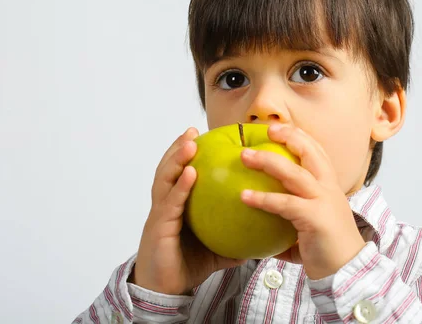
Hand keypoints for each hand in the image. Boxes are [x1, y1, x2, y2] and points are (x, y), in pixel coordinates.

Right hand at [130, 127, 246, 294]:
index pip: (180, 174)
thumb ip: (235, 235)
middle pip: (168, 169)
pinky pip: (169, 203)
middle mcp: (165, 206)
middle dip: (178, 148)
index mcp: (176, 206)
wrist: (166, 290)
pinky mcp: (159, 227)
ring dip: (176, 159)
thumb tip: (262, 232)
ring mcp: (160, 215)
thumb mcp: (217, 247)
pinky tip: (190, 174)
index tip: (200, 137)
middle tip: (193, 130)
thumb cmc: (187, 265)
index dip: (187, 155)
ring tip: (189, 143)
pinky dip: (179, 186)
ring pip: (164, 180)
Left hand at [239, 124, 365, 279]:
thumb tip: (262, 221)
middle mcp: (329, 189)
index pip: (317, 152)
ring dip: (268, 161)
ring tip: (245, 156)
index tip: (278, 127)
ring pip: (294, 173)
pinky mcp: (315, 218)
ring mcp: (323, 202)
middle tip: (266, 130)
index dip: (299, 136)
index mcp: (329, 187)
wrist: (347, 272)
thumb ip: (290, 218)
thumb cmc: (326, 250)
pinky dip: (264, 199)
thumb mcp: (309, 225)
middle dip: (289, 136)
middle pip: (310, 152)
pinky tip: (245, 197)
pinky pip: (285, 204)